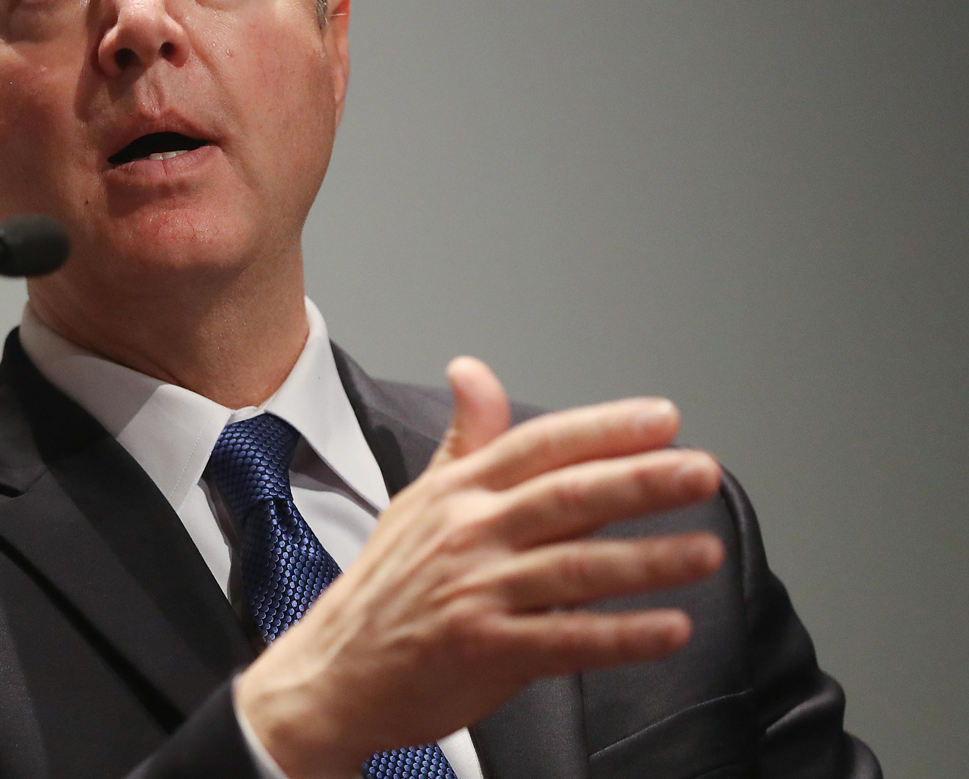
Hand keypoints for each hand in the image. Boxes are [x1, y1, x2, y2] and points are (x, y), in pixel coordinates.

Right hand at [236, 358, 724, 778]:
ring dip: (646, 559)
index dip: (603, 428)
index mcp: (458, 491)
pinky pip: (566, 641)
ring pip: (574, 567)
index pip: (539, 445)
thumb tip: (474, 372)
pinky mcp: (484, 650)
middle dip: (639, 480)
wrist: (336, 670)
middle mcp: (469, 533)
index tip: (662, 419)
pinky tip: (669, 628)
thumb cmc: (386, 587)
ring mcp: (476, 591)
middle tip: (699, 471)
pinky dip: (621, 636)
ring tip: (705, 551)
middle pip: (564, 496)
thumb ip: (466, 439)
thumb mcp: (419, 499)